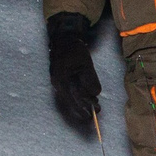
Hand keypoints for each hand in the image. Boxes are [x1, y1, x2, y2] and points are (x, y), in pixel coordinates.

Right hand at [45, 13, 102, 133]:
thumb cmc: (74, 50)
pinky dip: (79, 95)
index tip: (92, 115)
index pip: (72, 100)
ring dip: (83, 101)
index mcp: (61, 81)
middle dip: (85, 106)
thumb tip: (95, 94)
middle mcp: (58, 84)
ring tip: (96, 104)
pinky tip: (88, 96)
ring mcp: (58, 82)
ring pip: (71, 97)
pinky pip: (70, 91)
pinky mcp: (61, 79)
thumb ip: (90, 79)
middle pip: (72, 101)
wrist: (64, 39)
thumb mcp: (85, 64)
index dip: (82, 109)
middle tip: (98, 110)